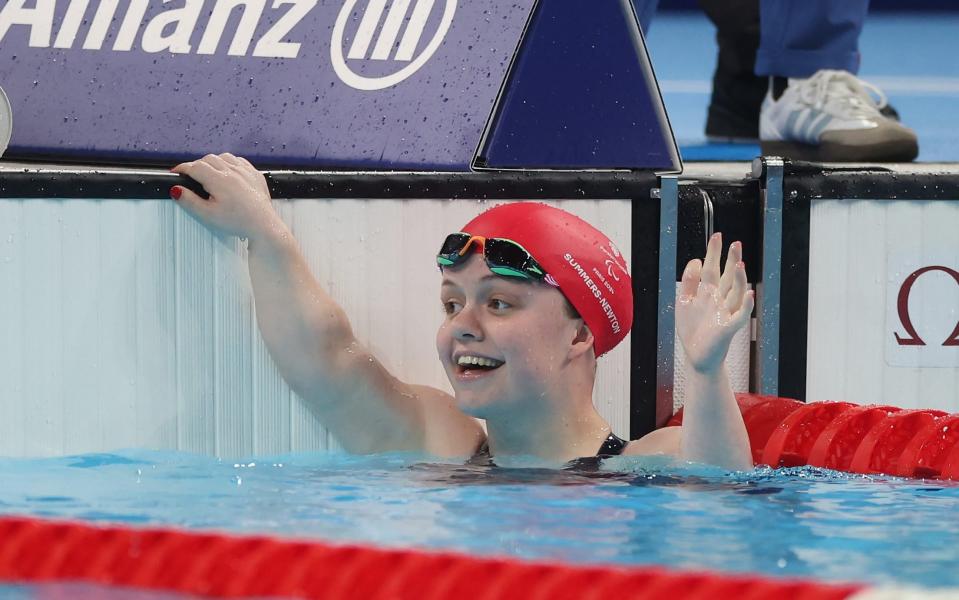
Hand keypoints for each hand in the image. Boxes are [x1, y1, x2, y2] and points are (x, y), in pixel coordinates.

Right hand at [170, 153, 284, 241]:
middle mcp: (232, 171)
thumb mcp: (208, 215)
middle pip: (208, 159)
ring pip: (224, 157)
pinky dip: (229, 162)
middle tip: (191, 176)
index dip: (182, 168)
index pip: (194, 166)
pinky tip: (227, 171)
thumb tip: (176, 190)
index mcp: (219, 179)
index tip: (176, 172)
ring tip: (208, 173)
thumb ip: (189, 201)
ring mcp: (245, 171)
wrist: (264, 225)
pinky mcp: (255, 175)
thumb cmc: (239, 221)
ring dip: (213, 162)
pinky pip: (239, 161)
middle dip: (196, 165)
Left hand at [676, 233, 753, 374]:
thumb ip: (688, 282)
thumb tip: (696, 260)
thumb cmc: (693, 330)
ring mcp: (726, 313)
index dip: (715, 253)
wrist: (698, 357)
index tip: (717, 236)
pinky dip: (746, 304)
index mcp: (709, 293)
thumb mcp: (684, 303)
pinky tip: (748, 293)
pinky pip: (740, 315)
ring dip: (738, 279)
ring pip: (736, 293)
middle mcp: (720, 300)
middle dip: (732, 260)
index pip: (713, 269)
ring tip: (739, 264)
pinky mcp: (729, 327)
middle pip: (727, 277)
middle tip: (736, 243)